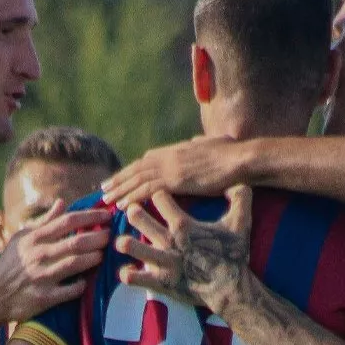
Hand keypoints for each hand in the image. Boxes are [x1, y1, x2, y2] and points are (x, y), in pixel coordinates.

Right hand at [0, 199, 111, 320]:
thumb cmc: (9, 264)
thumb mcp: (21, 238)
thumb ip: (43, 221)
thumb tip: (62, 203)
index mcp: (34, 238)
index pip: (68, 221)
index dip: (91, 216)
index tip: (107, 214)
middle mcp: (38, 255)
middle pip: (76, 242)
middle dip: (98, 237)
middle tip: (111, 236)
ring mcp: (42, 277)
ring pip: (75, 264)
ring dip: (94, 258)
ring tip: (103, 255)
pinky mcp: (45, 298)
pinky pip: (71, 290)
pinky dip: (82, 285)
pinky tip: (88, 280)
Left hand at [101, 136, 244, 208]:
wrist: (241, 159)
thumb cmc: (233, 153)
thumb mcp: (213, 144)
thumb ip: (201, 143)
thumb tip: (195, 139)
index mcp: (177, 150)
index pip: (148, 159)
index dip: (133, 169)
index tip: (122, 175)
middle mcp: (169, 157)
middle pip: (137, 168)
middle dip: (119, 179)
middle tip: (103, 188)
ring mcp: (171, 167)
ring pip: (137, 180)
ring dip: (119, 189)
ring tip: (106, 199)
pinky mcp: (175, 180)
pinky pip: (146, 190)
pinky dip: (132, 197)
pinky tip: (122, 205)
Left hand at [114, 185, 252, 314]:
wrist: (230, 289)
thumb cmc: (233, 256)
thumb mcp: (241, 224)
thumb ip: (241, 199)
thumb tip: (240, 182)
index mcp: (183, 224)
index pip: (160, 198)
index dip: (158, 195)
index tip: (158, 197)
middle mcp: (168, 240)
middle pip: (138, 217)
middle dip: (134, 212)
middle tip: (133, 211)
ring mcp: (161, 262)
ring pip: (131, 247)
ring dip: (125, 243)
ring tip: (122, 241)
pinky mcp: (158, 282)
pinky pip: (134, 278)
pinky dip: (128, 274)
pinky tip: (128, 270)